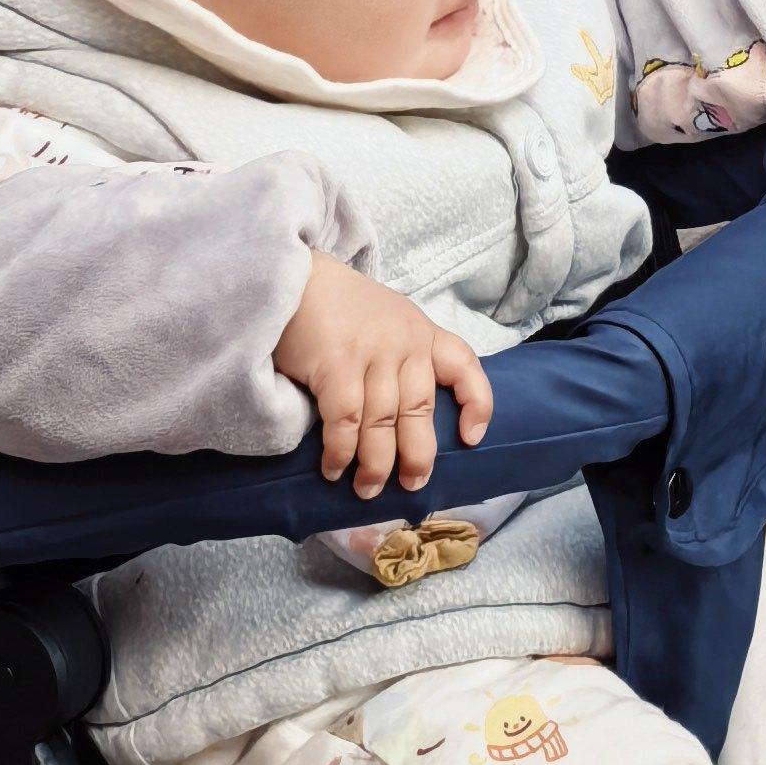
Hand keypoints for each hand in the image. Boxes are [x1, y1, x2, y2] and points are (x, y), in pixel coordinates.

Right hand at [274, 256, 493, 498]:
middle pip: (420, 411)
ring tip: (366, 489)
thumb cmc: (333, 305)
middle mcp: (404, 342)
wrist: (288, 274)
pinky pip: (348, 422)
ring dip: (375, 465)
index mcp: (420, 331)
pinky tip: (333, 468)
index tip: (471, 439)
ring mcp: (373, 352)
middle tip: (411, 485)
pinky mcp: (338, 364)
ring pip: (384, 424)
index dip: (476, 403)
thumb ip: (399, 357)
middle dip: (418, 456)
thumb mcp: (383, 320)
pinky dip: (341, 452)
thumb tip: (401, 423)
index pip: (464, 365)